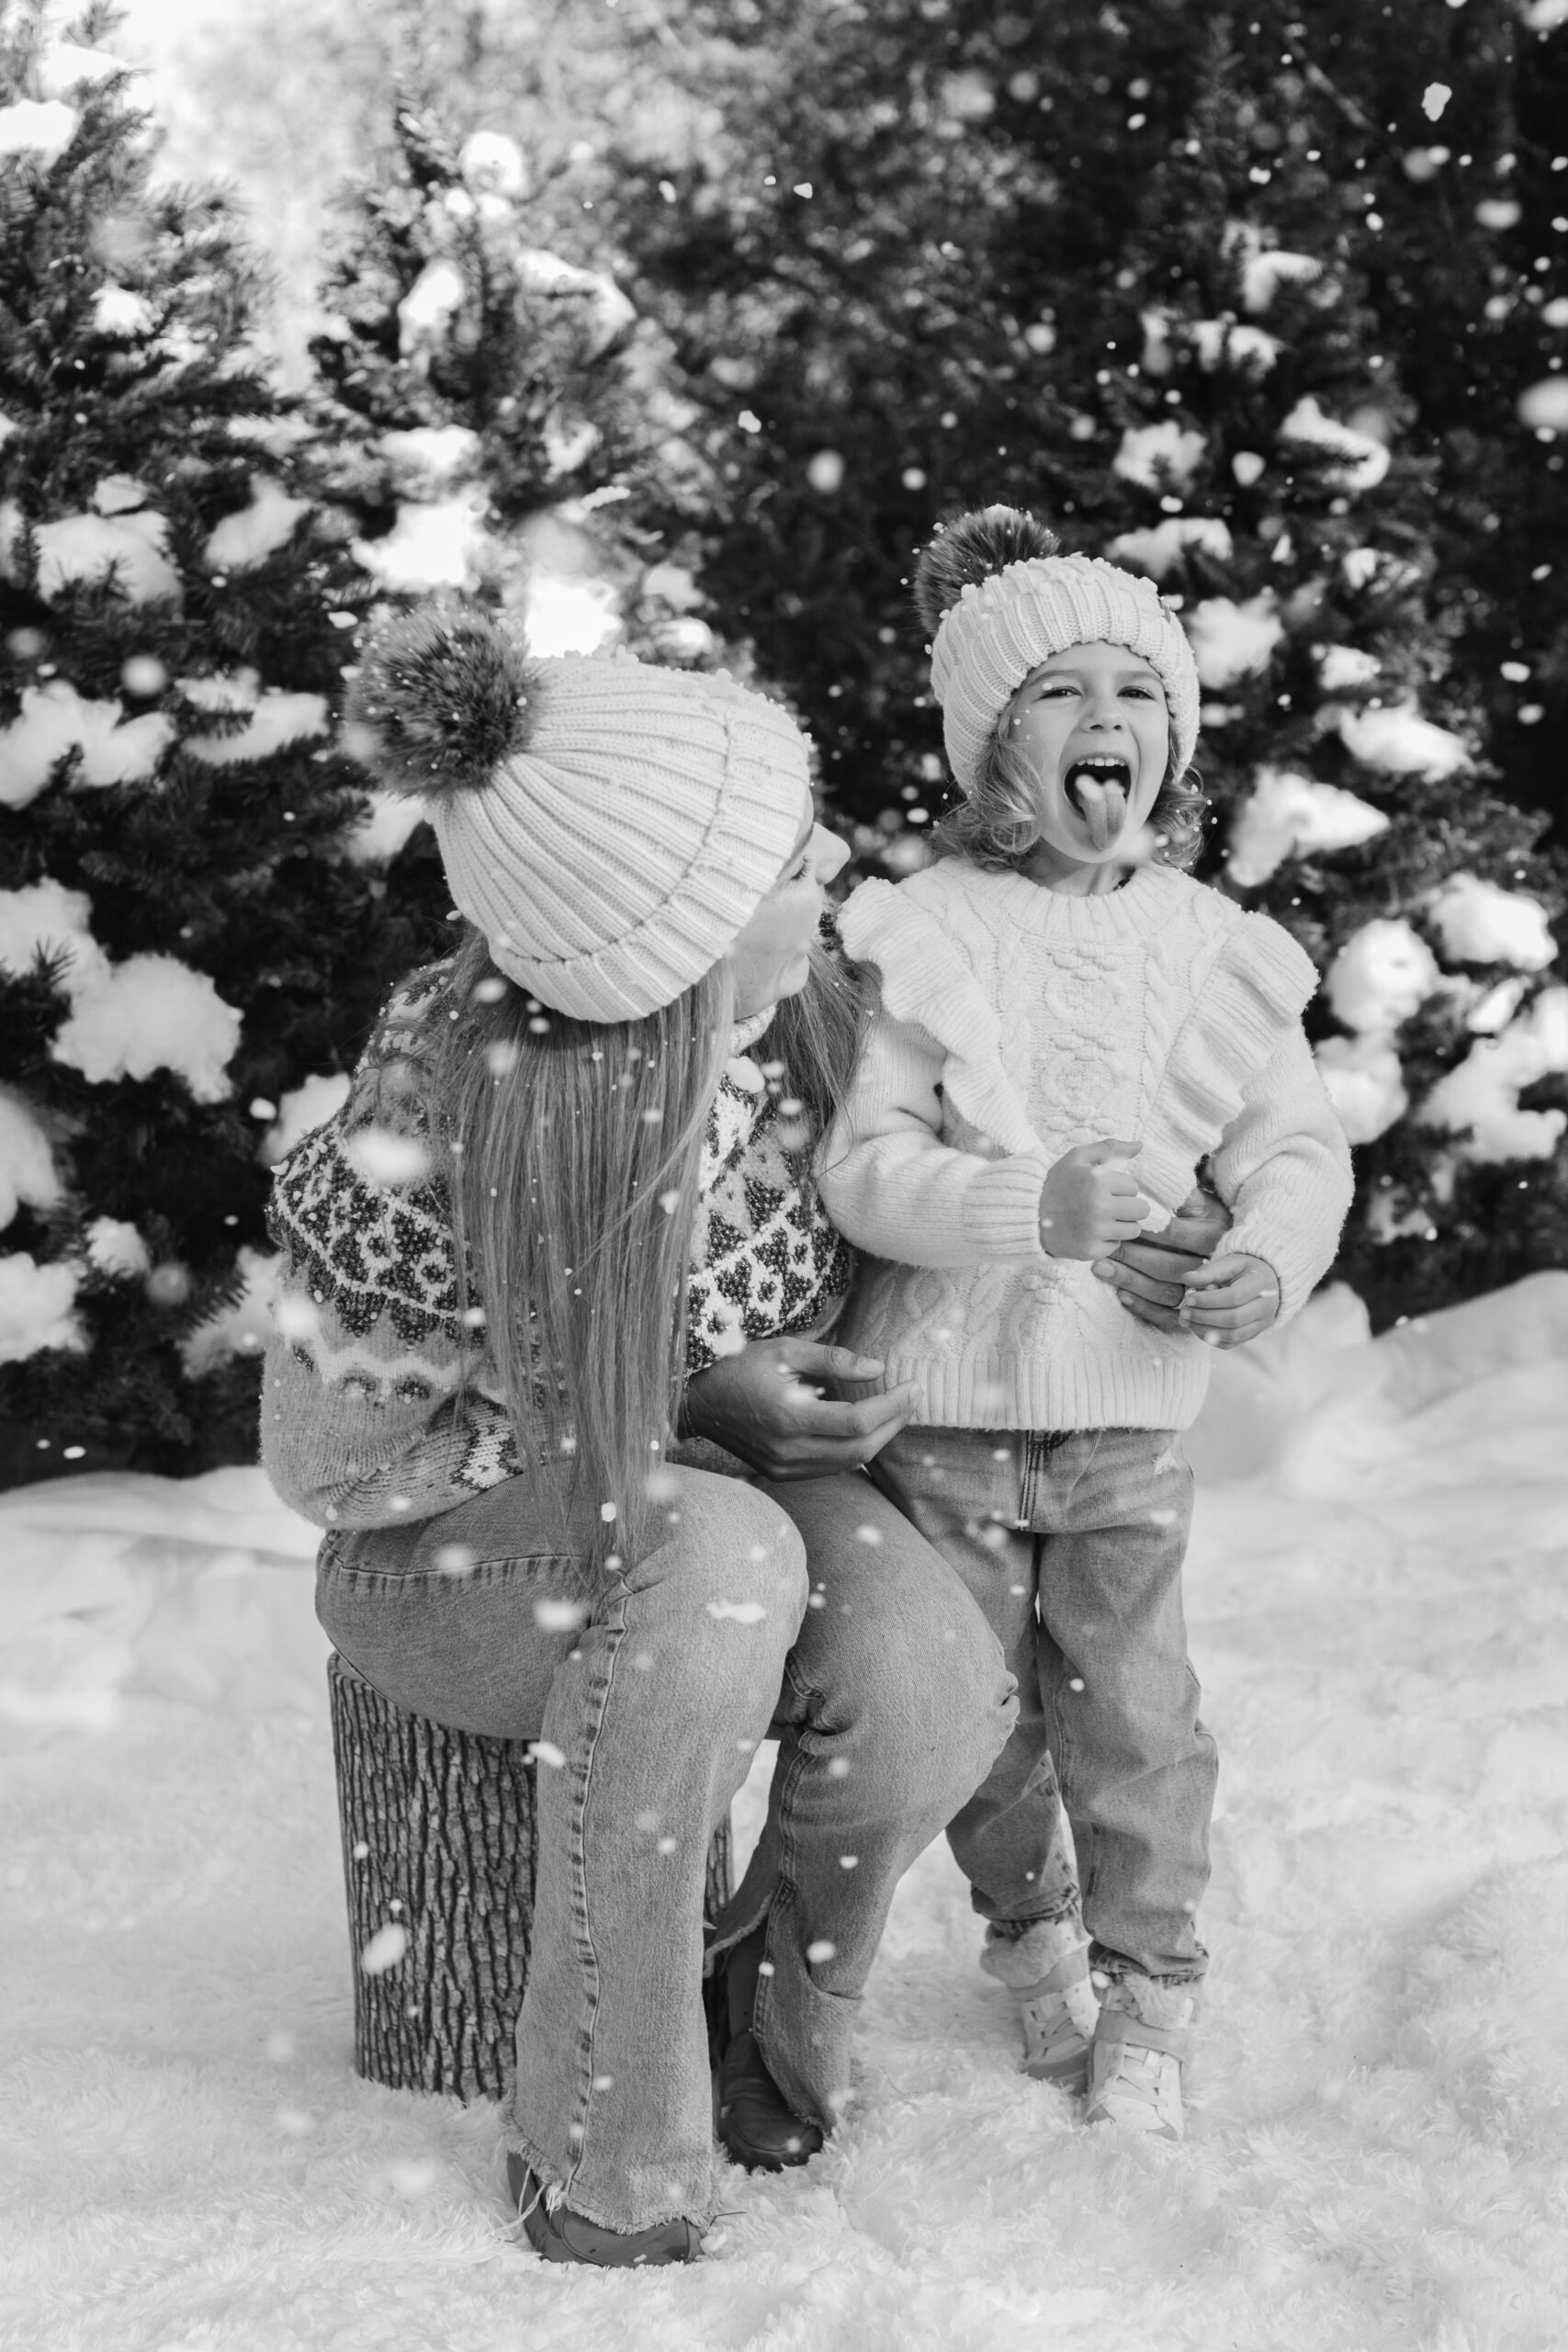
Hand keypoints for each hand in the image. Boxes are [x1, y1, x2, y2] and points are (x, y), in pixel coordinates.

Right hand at [680, 1337, 920, 1480]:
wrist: (694, 1401)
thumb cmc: (736, 1366)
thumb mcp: (784, 1350)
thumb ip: (833, 1359)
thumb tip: (878, 1367)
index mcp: (789, 1417)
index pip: (857, 1420)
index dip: (892, 1406)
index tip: (913, 1386)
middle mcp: (789, 1450)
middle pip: (860, 1449)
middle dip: (893, 1424)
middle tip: (913, 1399)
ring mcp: (784, 1467)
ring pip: (848, 1463)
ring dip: (878, 1440)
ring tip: (897, 1412)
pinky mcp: (780, 1474)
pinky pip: (829, 1468)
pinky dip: (853, 1450)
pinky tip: (864, 1428)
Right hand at [1038, 1139, 1149, 1260]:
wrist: (1028, 1214)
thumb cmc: (1056, 1183)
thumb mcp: (1077, 1158)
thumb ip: (1109, 1148)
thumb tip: (1139, 1145)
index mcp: (1098, 1181)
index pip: (1133, 1187)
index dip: (1119, 1187)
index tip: (1103, 1189)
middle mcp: (1099, 1207)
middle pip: (1141, 1210)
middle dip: (1128, 1206)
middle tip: (1109, 1205)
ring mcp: (1095, 1232)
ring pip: (1133, 1230)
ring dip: (1121, 1224)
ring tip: (1101, 1219)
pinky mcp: (1091, 1251)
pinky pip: (1115, 1246)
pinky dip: (1106, 1240)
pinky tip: (1090, 1232)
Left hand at [1093, 1182, 1232, 1331]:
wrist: (1239, 1254)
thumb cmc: (1209, 1220)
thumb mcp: (1201, 1201)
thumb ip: (1180, 1192)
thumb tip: (1151, 1175)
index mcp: (1213, 1235)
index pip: (1175, 1234)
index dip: (1145, 1229)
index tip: (1120, 1222)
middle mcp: (1211, 1267)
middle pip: (1168, 1266)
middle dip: (1133, 1257)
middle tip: (1104, 1247)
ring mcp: (1204, 1293)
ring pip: (1165, 1292)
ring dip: (1131, 1281)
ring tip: (1101, 1268)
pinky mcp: (1194, 1313)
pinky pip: (1168, 1317)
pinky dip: (1144, 1307)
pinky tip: (1120, 1296)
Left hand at [1177, 1252, 1280, 1347]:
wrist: (1266, 1282)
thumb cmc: (1245, 1270)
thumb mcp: (1230, 1263)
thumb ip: (1210, 1271)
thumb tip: (1187, 1278)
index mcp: (1262, 1284)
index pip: (1234, 1297)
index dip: (1208, 1301)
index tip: (1188, 1299)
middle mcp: (1266, 1307)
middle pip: (1234, 1319)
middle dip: (1204, 1317)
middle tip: (1184, 1312)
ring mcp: (1262, 1324)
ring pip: (1232, 1335)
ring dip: (1205, 1330)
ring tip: (1186, 1320)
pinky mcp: (1253, 1334)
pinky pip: (1231, 1343)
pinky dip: (1211, 1338)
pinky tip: (1196, 1328)